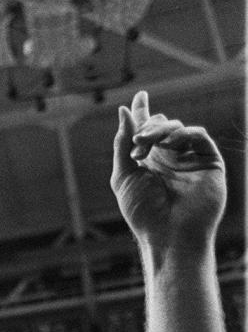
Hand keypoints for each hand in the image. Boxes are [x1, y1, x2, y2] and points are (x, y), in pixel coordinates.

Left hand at [112, 91, 226, 254]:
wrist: (168, 235)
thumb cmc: (143, 212)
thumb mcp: (124, 175)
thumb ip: (122, 143)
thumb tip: (124, 110)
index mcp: (148, 162)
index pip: (146, 130)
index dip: (142, 113)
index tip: (139, 97)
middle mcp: (169, 158)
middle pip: (160, 125)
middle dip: (147, 128)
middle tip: (137, 142)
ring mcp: (190, 159)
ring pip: (177, 128)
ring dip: (160, 131)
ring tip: (147, 145)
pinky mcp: (209, 162)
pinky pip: (198, 136)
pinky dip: (183, 133)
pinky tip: (170, 144)